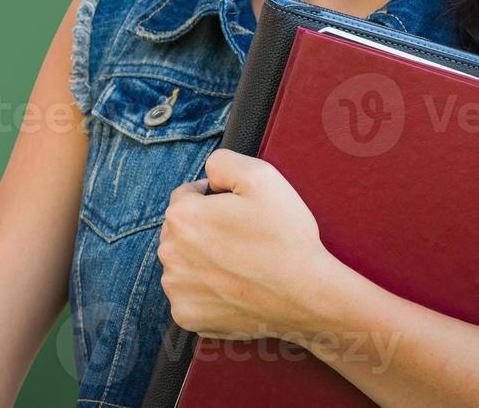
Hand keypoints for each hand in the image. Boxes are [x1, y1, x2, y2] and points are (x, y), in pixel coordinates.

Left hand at [157, 148, 349, 341]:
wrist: (309, 296)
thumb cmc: (286, 237)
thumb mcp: (261, 176)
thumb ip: (222, 162)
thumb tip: (207, 175)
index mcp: (182, 217)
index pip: (185, 196)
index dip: (213, 199)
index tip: (238, 212)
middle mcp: (169, 253)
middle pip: (180, 231)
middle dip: (204, 230)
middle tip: (241, 240)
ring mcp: (177, 289)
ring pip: (183, 263)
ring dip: (201, 261)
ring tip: (239, 265)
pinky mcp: (187, 316)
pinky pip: (189, 295)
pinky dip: (206, 291)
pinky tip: (233, 287)